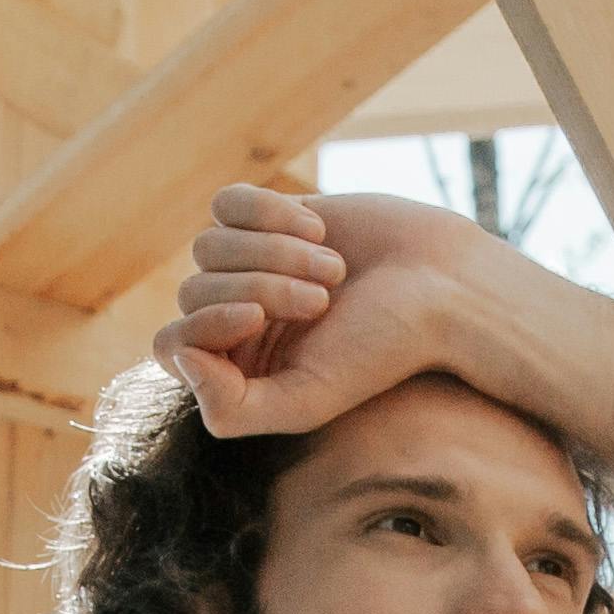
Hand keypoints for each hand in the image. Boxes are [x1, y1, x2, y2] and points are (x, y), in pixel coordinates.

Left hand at [155, 186, 520, 440]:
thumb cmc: (382, 349)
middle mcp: (236, 320)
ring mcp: (249, 265)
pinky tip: (317, 227)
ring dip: (274, 251)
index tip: (257, 319)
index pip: (172, 345)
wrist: (442, 284)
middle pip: (193, 290)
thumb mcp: (307, 400)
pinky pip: (227, 204)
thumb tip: (181, 360)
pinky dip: (270, 212)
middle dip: (259, 287)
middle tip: (324, 298)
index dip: (204, 324)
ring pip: (208, 246)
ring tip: (332, 268)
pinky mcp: (268, 218)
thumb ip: (233, 410)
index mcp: (238, 370)